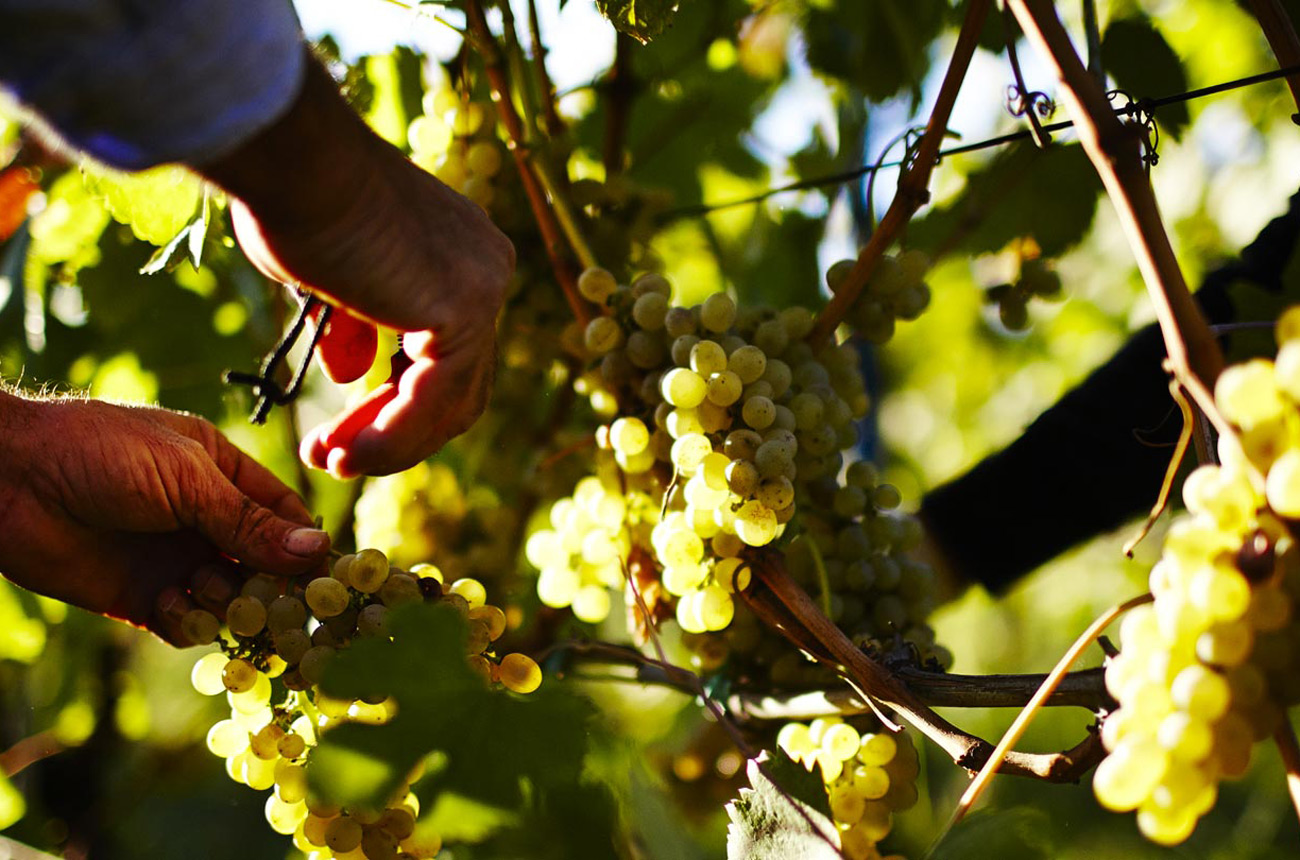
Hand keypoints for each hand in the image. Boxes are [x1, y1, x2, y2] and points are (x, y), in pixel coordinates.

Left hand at [0, 393, 329, 643]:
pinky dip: (188, 623)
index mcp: (222, 472)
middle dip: (276, 585)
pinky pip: (185, 623)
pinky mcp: (140, 598)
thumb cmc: (99, 453)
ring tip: (205, 588)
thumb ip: (249, 521)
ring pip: (229, 597)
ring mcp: (174, 559)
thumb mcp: (186, 478)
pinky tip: (169, 605)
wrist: (7, 480)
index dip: (309, 544)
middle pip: (264, 563)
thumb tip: (318, 551)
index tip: (333, 576)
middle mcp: (204, 519)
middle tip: (289, 609)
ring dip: (227, 602)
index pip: (285, 514)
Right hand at [204, 57, 513, 477]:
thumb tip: (354, 377)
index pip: (445, 354)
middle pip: (457, 384)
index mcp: (462, 253)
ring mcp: (483, 289)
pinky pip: (433, 400)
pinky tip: (347, 458)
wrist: (292, 160)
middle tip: (333, 459)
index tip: (339, 433)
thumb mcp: (330, 276)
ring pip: (450, 401)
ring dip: (390, 445)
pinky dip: (393, 438)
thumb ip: (354, 324)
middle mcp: (486, 268)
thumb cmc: (293, 199)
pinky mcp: (465, 311)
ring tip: (331, 465)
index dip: (394, 404)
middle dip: (394, 430)